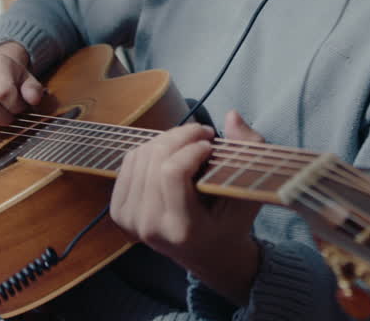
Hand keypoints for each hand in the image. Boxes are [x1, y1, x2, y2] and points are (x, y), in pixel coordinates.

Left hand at [110, 110, 265, 305]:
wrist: (209, 254)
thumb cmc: (232, 221)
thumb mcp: (249, 191)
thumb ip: (248, 151)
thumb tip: (231, 116)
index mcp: (183, 229)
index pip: (172, 172)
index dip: (191, 147)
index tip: (211, 143)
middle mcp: (151, 228)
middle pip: (155, 160)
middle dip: (181, 136)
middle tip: (202, 133)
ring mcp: (131, 221)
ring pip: (141, 156)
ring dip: (167, 139)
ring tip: (189, 141)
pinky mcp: (120, 211)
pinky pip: (129, 162)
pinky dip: (150, 148)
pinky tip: (171, 152)